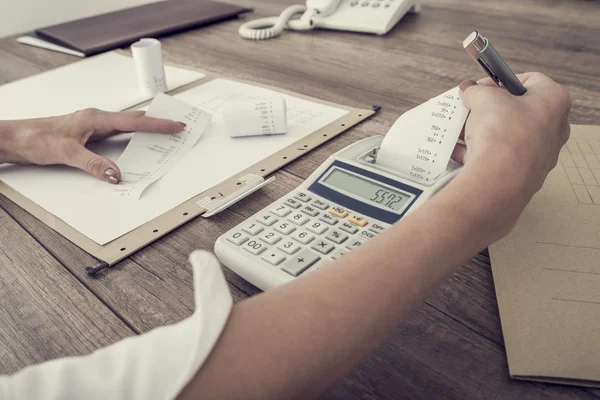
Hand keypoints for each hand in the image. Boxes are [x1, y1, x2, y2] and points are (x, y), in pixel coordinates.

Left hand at [0, 108, 184, 182]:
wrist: (14, 139)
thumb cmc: (35, 138)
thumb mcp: (66, 153)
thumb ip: (94, 164)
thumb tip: (116, 174)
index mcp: (95, 118)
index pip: (134, 121)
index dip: (157, 124)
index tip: (176, 125)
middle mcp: (96, 120)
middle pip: (134, 120)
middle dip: (157, 123)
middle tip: (177, 126)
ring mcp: (92, 128)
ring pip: (126, 127)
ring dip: (145, 131)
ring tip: (163, 134)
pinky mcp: (87, 136)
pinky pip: (116, 136)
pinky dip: (130, 140)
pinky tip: (134, 145)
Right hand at [450, 72, 570, 235]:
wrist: (499, 178)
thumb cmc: (503, 133)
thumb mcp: (484, 98)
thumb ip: (476, 91)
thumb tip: (469, 90)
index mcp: (554, 102)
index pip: (530, 80)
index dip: (501, 81)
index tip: (481, 87)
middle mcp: (553, 128)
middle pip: (517, 110)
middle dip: (489, 108)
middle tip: (471, 107)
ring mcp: (539, 154)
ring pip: (506, 136)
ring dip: (481, 130)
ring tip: (460, 129)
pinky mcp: (523, 174)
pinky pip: (498, 158)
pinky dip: (479, 152)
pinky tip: (459, 150)